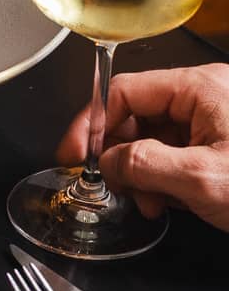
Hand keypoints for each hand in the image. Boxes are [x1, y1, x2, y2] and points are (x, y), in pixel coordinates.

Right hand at [56, 63, 228, 228]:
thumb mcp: (199, 179)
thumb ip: (141, 164)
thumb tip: (108, 161)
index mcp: (201, 88)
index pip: (123, 92)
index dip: (92, 125)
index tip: (76, 156)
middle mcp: (209, 94)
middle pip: (138, 114)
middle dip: (121, 155)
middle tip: (118, 188)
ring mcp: (219, 117)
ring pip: (157, 135)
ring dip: (144, 171)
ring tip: (154, 202)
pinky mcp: (226, 139)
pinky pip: (179, 149)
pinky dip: (167, 175)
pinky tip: (173, 200)